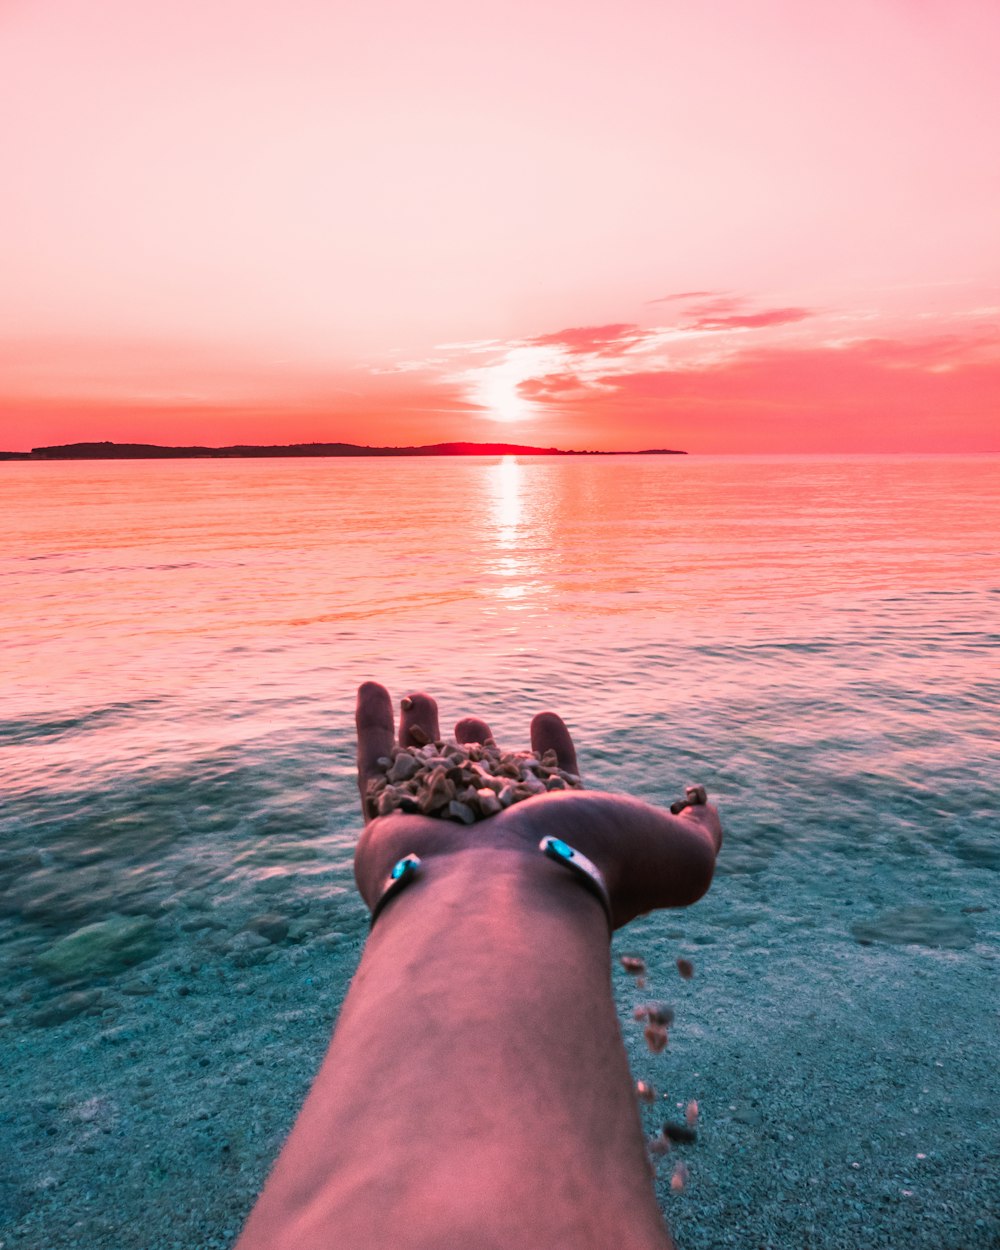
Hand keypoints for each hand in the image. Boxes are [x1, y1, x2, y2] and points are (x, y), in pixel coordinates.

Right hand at [354, 682, 721, 929]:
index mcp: (553, 844)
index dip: (552, 751)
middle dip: (481, 749)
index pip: (549, 788)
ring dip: (423, 733)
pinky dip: (371, 728)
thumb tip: (706, 809)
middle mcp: (494, 845)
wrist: (503, 907)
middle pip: (482, 785)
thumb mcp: (677, 854)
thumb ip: (700, 834)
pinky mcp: (385, 830)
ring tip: (421, 695)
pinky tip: (371, 685)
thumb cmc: (592, 872)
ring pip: (424, 774)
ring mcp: (437, 838)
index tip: (546, 716)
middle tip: (476, 723)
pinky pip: (374, 769)